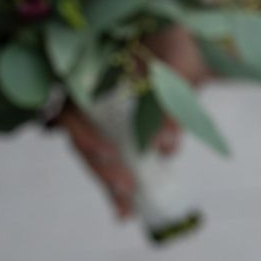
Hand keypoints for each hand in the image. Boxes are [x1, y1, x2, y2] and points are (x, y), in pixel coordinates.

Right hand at [58, 26, 204, 218]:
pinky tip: (126, 211)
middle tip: (127, 190)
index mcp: (90, 73)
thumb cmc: (178, 52)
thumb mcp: (178, 73)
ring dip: (107, 183)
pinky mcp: (117, 132)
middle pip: (82, 137)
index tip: (108, 154)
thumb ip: (171, 107)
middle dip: (102, 168)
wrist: (189, 50)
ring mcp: (99, 115)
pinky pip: (112, 160)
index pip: (72, 108)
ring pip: (94, 153)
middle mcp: (86, 96)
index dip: (84, 133)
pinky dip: (118, 187)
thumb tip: (165, 148)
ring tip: (125, 210)